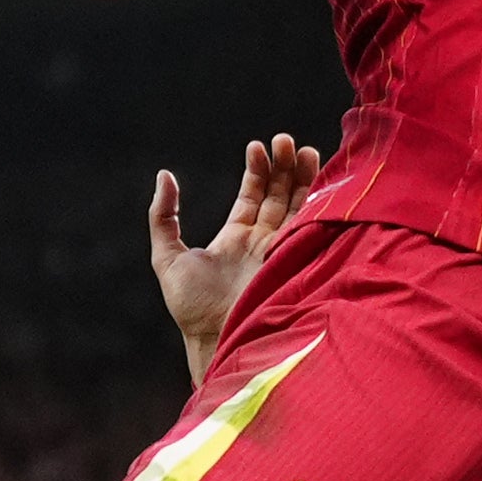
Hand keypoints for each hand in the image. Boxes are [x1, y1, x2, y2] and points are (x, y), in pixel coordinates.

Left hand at [150, 135, 323, 364]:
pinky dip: (316, 204)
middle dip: (285, 166)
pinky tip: (319, 179)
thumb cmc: (190, 306)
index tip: (258, 146)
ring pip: (297, 207)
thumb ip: (162, 216)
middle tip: (287, 141)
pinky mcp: (295, 261)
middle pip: (279, 195)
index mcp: (236, 238)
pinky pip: (310, 227)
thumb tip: (165, 176)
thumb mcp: (167, 256)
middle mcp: (262, 242)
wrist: (216, 339)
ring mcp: (281, 251)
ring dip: (303, 178)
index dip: (258, 169)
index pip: (253, 195)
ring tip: (305, 150)